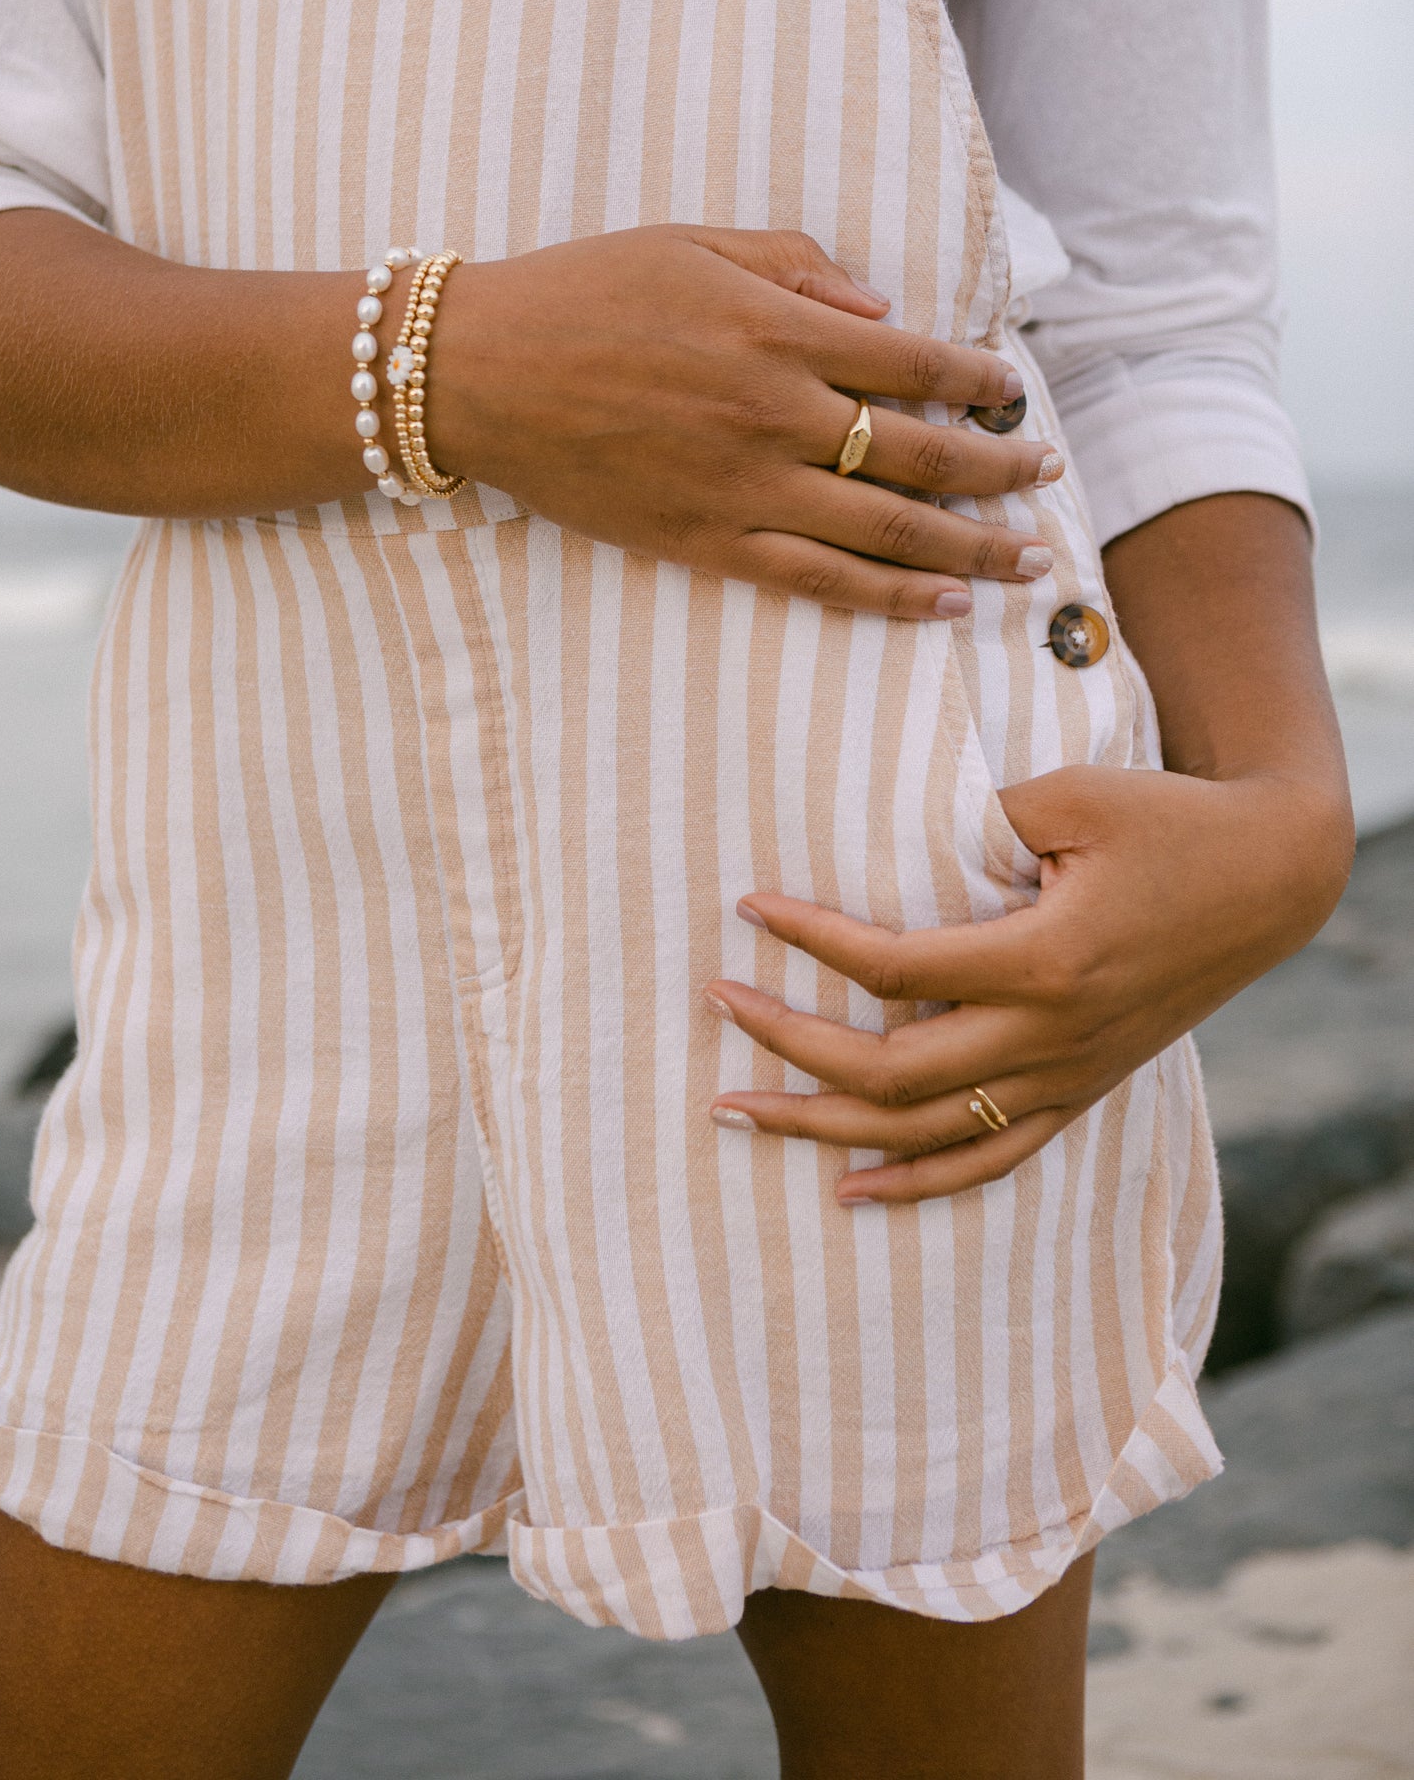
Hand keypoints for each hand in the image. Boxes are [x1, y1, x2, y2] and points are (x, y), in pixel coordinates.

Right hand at [431, 225, 1062, 619]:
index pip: (914, 362)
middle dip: (999, 471)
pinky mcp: (708, 540)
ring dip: (970, 549)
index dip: (980, 381)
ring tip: (1027, 563)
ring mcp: (744, 487)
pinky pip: (817, 578)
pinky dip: (887, 596)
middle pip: (920, 452)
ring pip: (886, 530)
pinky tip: (941, 605)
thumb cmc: (582, 292)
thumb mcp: (692, 244)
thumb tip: (883, 313)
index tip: (1015, 395)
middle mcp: (775, 413)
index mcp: (775, 329)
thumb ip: (796, 267)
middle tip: (1048, 480)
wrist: (480, 373)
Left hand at [705, 763, 1351, 1202]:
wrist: (1268, 878)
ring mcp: (1064, 1077)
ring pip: (923, 1133)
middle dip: (786, 1045)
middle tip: (716, 1006)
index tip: (750, 906)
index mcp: (1041, 961)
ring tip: (737, 1113)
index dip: (810, 938)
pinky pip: (988, 1161)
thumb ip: (978, 823)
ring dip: (821, 1129)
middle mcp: (1047, 1037)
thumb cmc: (1167, 822)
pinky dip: (916, 1183)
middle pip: (887, 1072)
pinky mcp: (1079, 1091)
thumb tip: (889, 843)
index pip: (892, 969)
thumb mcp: (1071, 796)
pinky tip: (850, 1189)